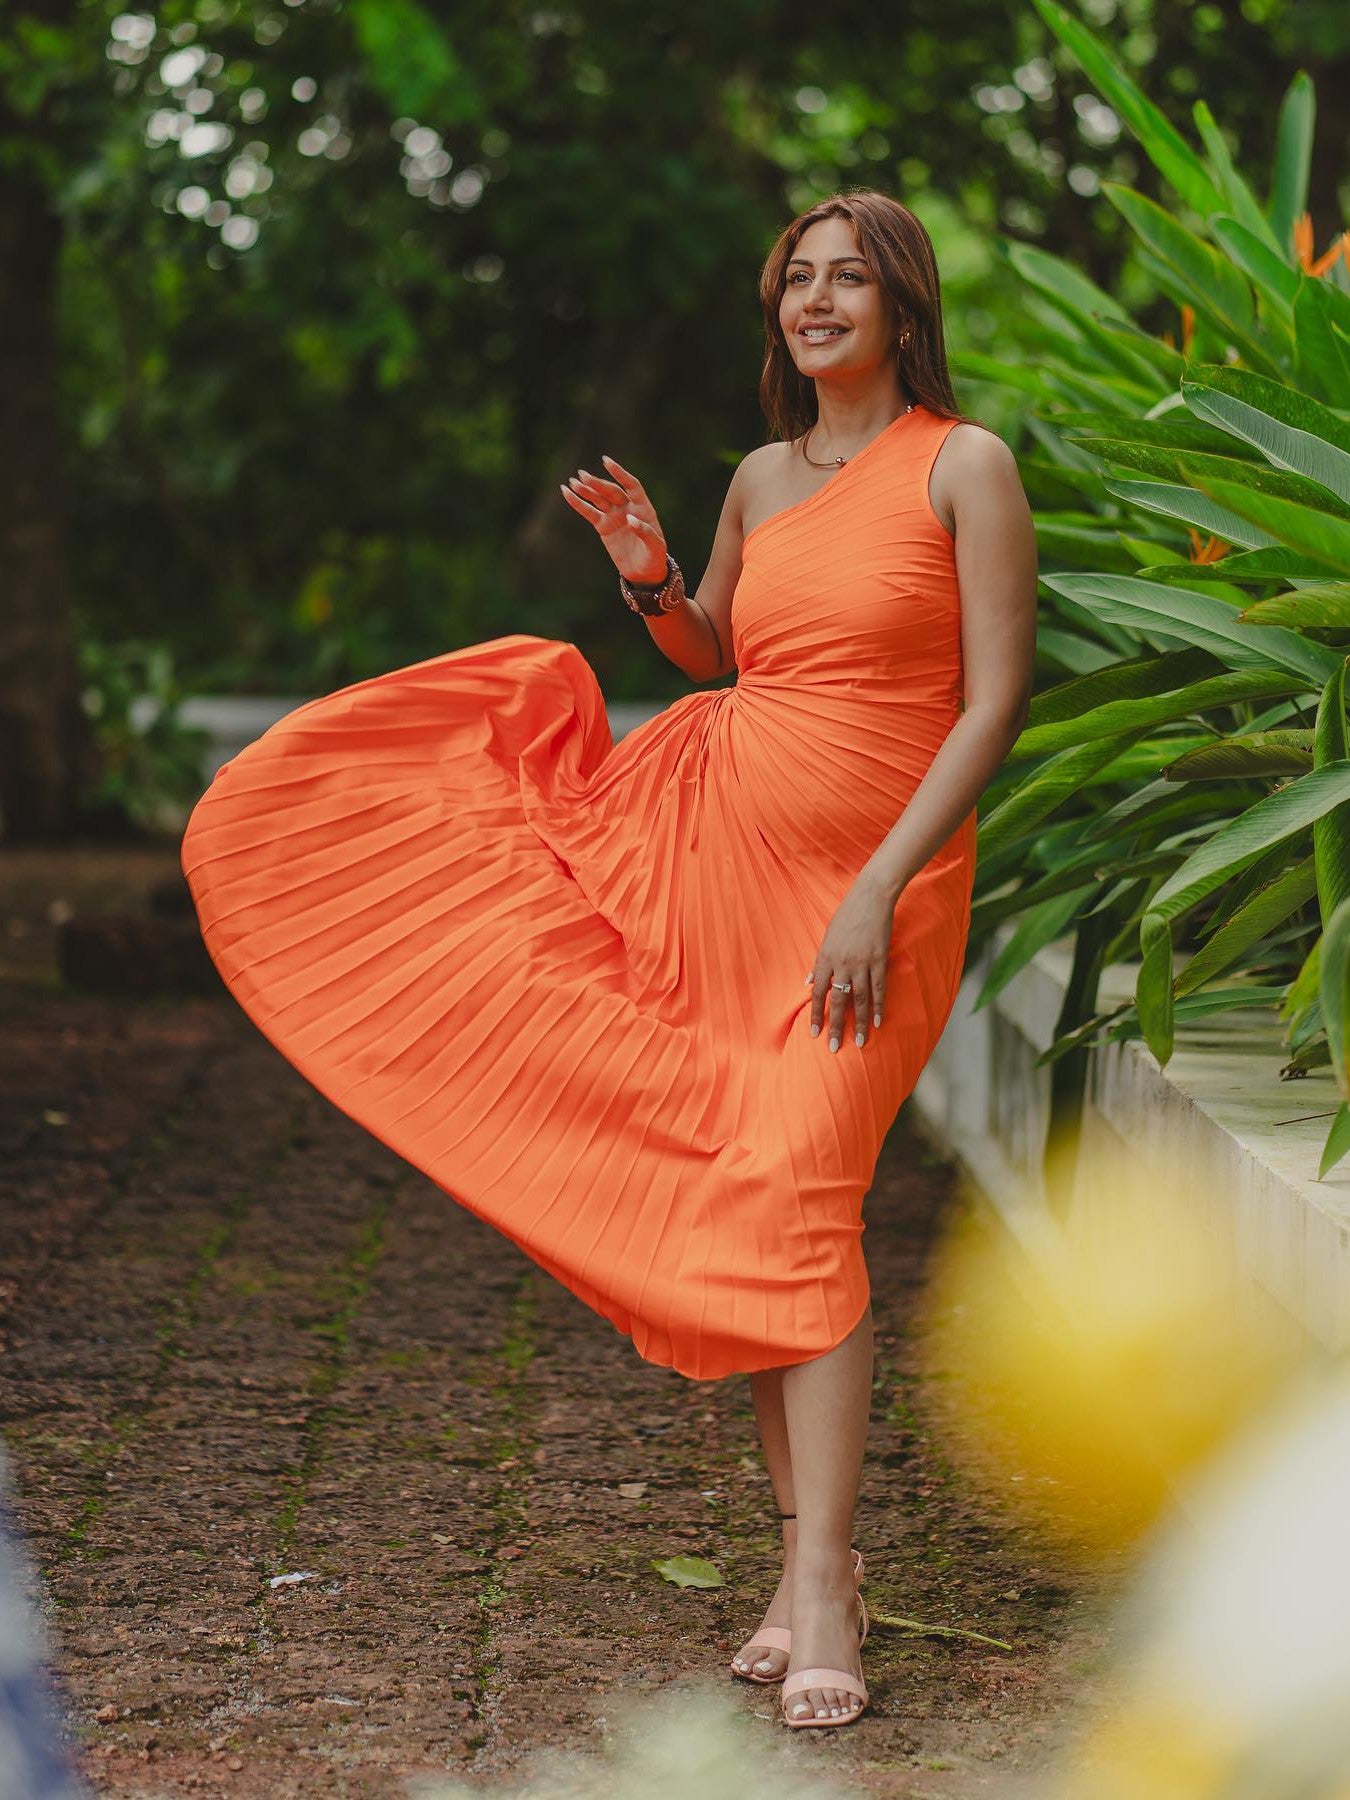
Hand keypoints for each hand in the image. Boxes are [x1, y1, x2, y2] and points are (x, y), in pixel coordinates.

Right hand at [559, 452, 668, 585]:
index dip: (620, 473)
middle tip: (582, 476)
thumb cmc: (654, 557)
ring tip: (572, 482)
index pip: (631, 485)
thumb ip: (645, 531)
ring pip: (598, 499)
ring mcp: (614, 516)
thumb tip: (630, 519)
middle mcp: (627, 508)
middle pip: (611, 491)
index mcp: (643, 507)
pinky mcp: (603, 526)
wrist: (644, 572)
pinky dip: (578, 503)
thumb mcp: (655, 546)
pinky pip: (589, 512)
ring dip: (586, 490)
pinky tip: (567, 493)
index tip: (606, 462)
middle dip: (597, 484)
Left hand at [805, 877, 896, 1051]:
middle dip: (835, 1025)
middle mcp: (842, 963)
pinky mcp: (880, 960)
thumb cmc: (846, 916)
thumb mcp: (826, 938)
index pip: (819, 992)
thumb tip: (808, 984)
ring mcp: (862, 963)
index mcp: (826, 957)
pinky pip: (879, 988)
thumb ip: (818, 963)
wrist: (870, 897)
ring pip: (860, 999)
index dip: (816, 1014)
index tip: (814, 1034)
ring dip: (860, 1023)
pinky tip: (879, 1022)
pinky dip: (879, 1006)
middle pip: (838, 1000)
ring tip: (861, 1042)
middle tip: (834, 1047)